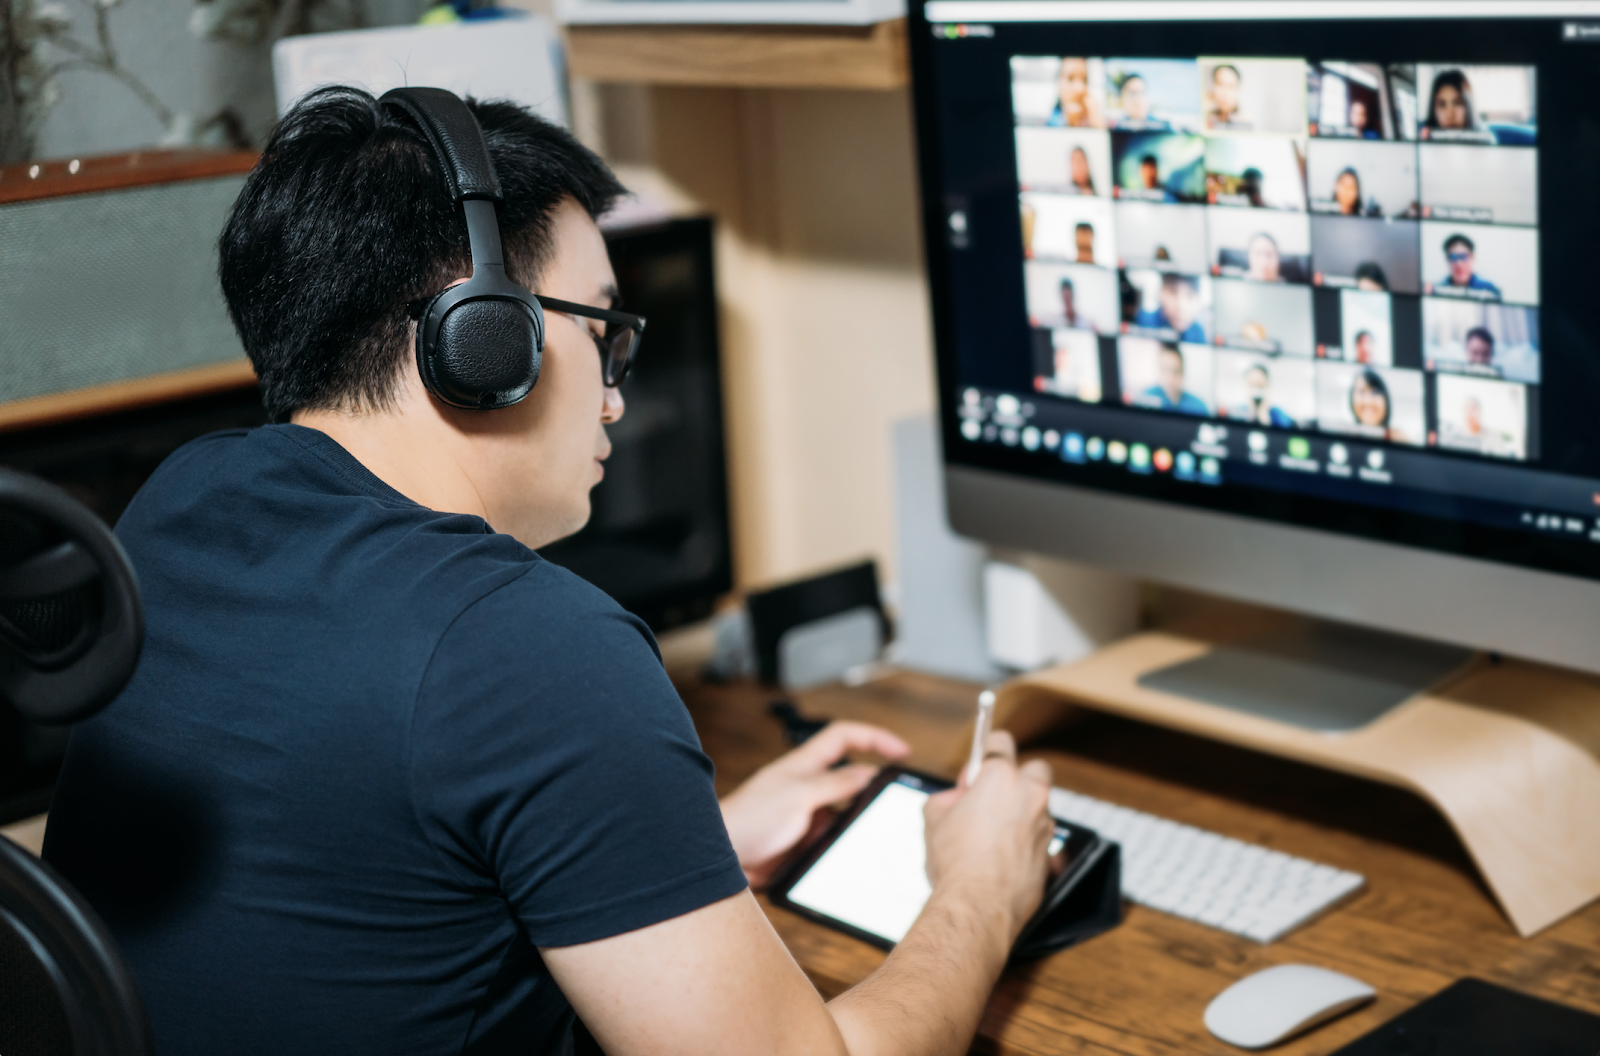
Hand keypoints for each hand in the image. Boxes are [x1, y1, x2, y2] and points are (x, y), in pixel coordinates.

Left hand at [721, 721, 910, 887]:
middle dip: (875, 785)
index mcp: (804, 765)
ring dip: (860, 819)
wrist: (722, 860)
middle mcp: (808, 786)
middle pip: (852, 775)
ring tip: (876, 832)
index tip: (901, 750)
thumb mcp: (798, 796)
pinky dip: (846, 843)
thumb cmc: (748, 820)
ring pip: (847, 810)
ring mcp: (807, 814)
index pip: (844, 737)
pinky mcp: (804, 841)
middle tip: (897, 799)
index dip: (874, 737)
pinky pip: (835, 837)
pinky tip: (853, 854)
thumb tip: (868, 774)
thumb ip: (834, 784)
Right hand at [923, 731, 1053, 942]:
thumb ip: (948, 798)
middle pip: (1035, 768)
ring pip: (1039, 807)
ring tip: (993, 836)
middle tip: (992, 798)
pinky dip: (1025, 842)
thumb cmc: (955, 862)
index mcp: (1001, 778)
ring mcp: (1045, 825)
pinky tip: (1002, 859)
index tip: (976, 771)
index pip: (999, 742)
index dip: (984, 754)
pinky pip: (1039, 838)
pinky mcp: (1050, 854)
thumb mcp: (933, 819)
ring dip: (1022, 813)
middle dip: (1018, 777)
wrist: (977, 906)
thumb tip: (956, 800)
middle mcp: (1030, 795)